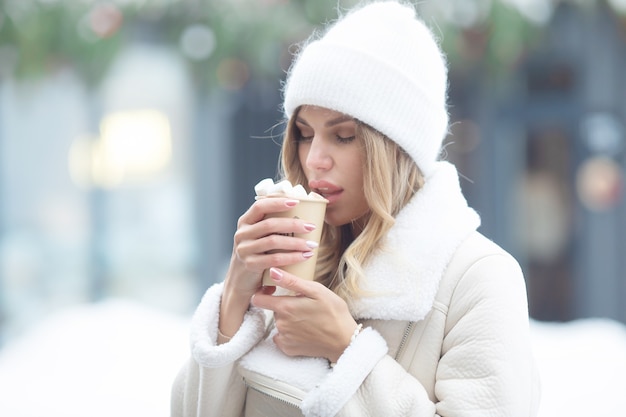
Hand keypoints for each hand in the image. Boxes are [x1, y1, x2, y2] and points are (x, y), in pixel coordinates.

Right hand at [219, 198, 317, 342]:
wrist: (240, 281)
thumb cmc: (257, 254)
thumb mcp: (258, 237)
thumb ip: (271, 225)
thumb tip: (300, 209)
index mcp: (245, 222)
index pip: (260, 206)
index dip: (278, 202)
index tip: (297, 202)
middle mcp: (242, 233)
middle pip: (270, 224)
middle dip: (293, 224)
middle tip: (311, 227)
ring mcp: (244, 249)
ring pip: (273, 241)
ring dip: (296, 242)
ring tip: (312, 244)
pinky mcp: (250, 265)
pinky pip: (274, 259)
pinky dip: (292, 257)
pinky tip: (304, 257)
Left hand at [251, 267, 356, 362]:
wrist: (344, 340)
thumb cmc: (333, 312)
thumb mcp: (316, 290)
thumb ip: (291, 281)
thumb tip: (272, 271)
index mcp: (285, 307)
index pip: (258, 299)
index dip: (263, 293)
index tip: (273, 291)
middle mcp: (280, 324)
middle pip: (273, 310)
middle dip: (284, 306)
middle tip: (303, 306)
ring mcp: (284, 338)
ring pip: (279, 323)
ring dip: (288, 320)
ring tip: (308, 319)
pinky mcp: (288, 349)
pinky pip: (282, 338)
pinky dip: (290, 334)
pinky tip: (305, 331)